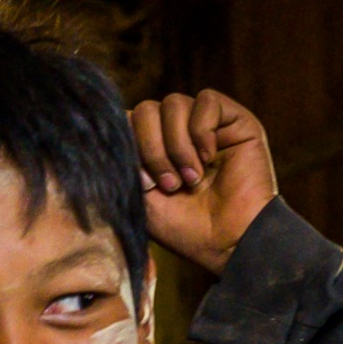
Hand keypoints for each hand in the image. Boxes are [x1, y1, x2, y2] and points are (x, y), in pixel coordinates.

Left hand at [127, 90, 276, 277]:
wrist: (227, 243)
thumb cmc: (184, 227)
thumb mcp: (138, 195)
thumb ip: (122, 161)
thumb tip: (107, 129)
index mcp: (152, 146)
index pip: (127, 119)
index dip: (130, 145)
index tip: (145, 185)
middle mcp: (177, 130)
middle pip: (146, 109)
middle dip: (153, 149)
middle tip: (170, 185)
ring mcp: (205, 124)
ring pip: (173, 103)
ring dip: (178, 145)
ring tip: (192, 178)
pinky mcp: (235, 120)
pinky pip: (207, 100)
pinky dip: (202, 131)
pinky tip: (209, 158)